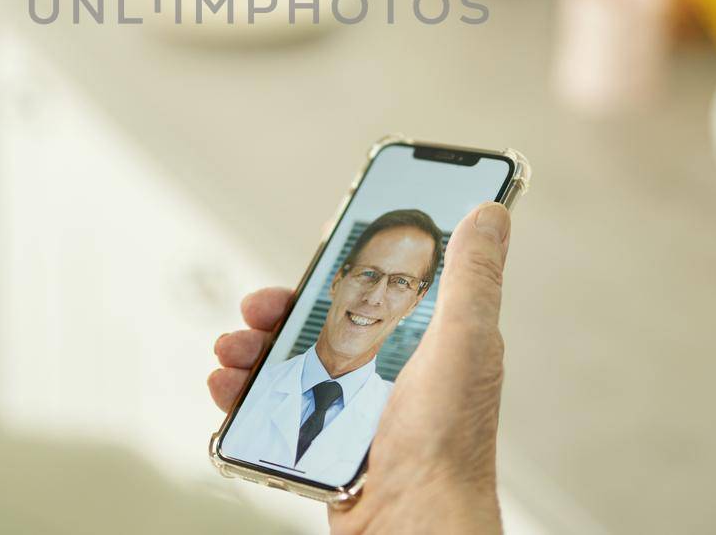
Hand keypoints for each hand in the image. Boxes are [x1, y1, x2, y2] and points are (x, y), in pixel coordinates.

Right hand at [209, 202, 511, 534]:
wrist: (413, 526)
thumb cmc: (448, 442)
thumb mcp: (465, 341)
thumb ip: (471, 276)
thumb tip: (489, 212)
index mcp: (426, 342)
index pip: (382, 285)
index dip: (345, 263)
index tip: (318, 249)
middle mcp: (389, 372)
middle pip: (322, 321)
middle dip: (281, 309)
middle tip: (256, 308)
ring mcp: (353, 410)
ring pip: (290, 363)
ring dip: (251, 350)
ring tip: (232, 352)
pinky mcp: (322, 445)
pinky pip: (273, 409)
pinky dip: (243, 396)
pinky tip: (227, 389)